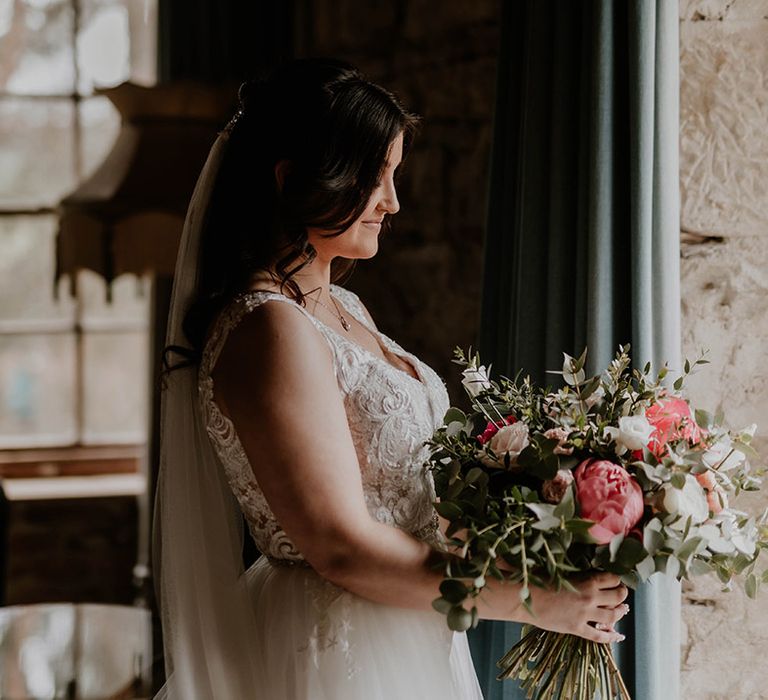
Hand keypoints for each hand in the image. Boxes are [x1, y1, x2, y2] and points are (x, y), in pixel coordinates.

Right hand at [512, 572, 628, 643]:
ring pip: (613, 616)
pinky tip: (618, 636)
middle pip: (618, 596)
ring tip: (622, 610)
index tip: (616, 578)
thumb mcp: (560, 570)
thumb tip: (589, 572)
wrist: (523, 597)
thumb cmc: (537, 578)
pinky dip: (611, 636)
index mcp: (586, 580)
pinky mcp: (576, 628)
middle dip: (622, 594)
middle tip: (621, 593)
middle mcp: (590, 598)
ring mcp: (584, 615)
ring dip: (620, 612)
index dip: (617, 578)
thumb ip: (578, 573)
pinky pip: (599, 636)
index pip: (612, 578)